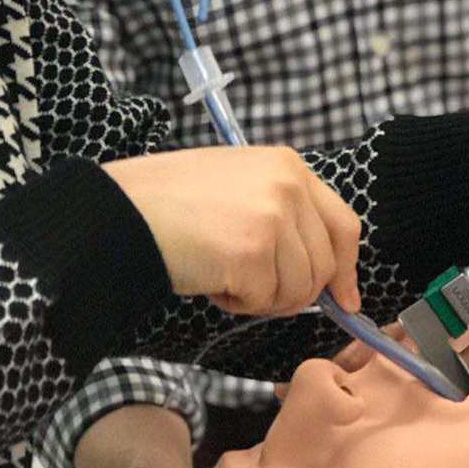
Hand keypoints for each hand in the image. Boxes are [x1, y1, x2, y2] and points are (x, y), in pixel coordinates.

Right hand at [103, 146, 361, 315]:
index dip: (346, 268)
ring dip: (259, 296)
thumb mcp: (239, 186)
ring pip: (297, 290)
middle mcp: (289, 186)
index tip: (345, 299)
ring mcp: (274, 218)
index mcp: (289, 165)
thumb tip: (323, 272)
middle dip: (291, 290)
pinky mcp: (254, 252)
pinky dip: (236, 302)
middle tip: (247, 283)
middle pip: (323, 266)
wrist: (122, 210)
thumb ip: (283, 214)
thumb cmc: (169, 201)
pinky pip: (264, 301)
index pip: (344, 224)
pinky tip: (208, 276)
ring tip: (220, 270)